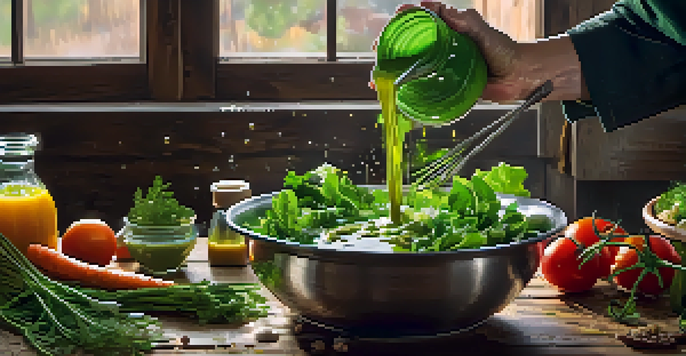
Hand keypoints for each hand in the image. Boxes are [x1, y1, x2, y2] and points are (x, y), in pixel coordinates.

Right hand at [370, 1, 527, 101]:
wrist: (519, 78)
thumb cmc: (505, 51)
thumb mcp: (485, 32)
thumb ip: (467, 22)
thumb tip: (443, 10)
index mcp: (449, 30)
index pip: (422, 20)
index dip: (405, 18)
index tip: (395, 18)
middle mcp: (442, 48)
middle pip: (410, 46)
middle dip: (390, 48)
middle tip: (378, 53)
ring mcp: (442, 68)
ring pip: (412, 68)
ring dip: (392, 73)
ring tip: (377, 79)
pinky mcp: (445, 87)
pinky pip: (423, 89)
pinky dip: (407, 93)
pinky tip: (394, 97)